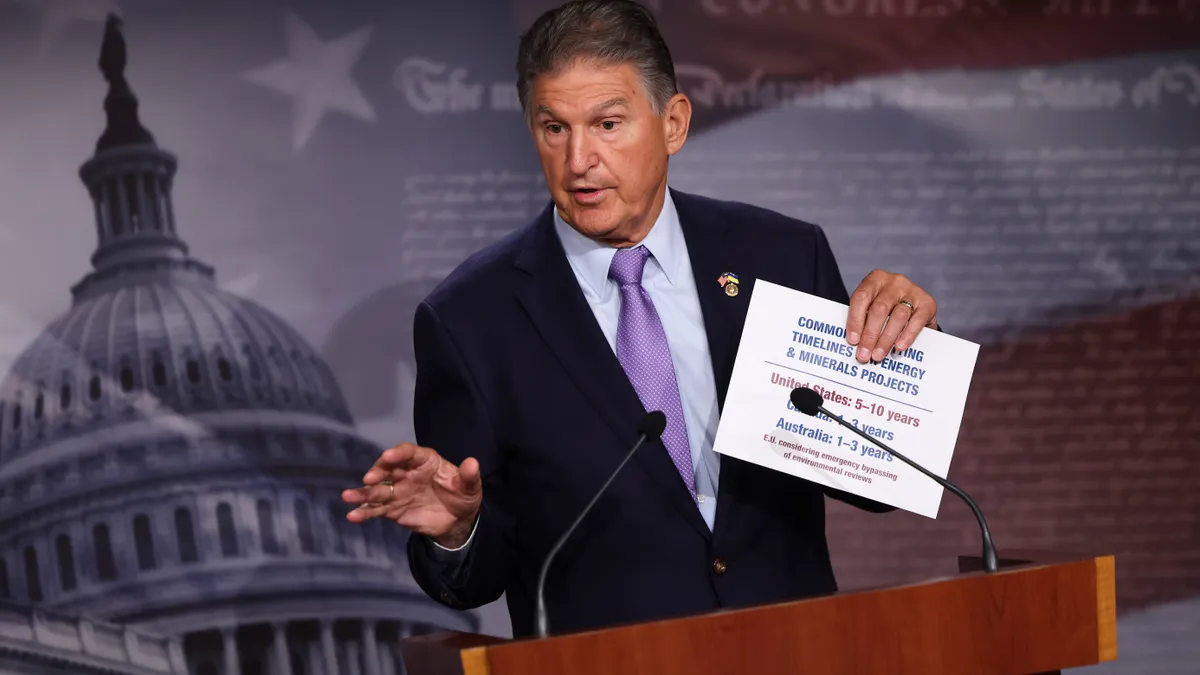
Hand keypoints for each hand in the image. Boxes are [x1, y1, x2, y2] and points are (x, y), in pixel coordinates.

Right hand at [342, 443, 482, 547]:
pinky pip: (376, 509)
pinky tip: (353, 516)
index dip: (398, 453)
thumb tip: (473, 462)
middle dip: (378, 472)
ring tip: (347, 497)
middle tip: (369, 478)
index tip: (388, 456)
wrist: (457, 520)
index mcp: (425, 461)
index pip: (409, 453)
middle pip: (388, 469)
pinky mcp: (393, 509)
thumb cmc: (463, 495)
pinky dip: (364, 512)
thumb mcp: (470, 487)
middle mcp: (407, 472)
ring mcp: (398, 490)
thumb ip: (469, 476)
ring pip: (377, 489)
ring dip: (362, 492)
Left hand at [846, 270, 936, 362]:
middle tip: (864, 355)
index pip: (861, 298)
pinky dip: (907, 335)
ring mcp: (912, 291)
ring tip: (878, 355)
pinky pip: (917, 321)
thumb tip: (855, 343)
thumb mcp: (871, 308)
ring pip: (898, 316)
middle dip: (870, 335)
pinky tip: (899, 347)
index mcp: (875, 279)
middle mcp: (894, 282)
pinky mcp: (928, 303)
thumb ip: (863, 320)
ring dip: (886, 339)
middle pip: (880, 309)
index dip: (855, 320)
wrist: (914, 308)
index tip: (852, 340)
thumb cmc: (886, 309)